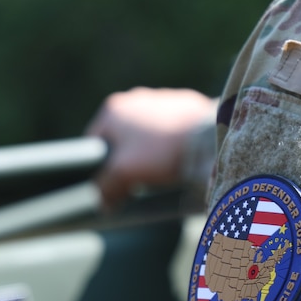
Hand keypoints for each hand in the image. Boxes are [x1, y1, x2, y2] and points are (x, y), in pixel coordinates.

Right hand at [85, 87, 214, 209]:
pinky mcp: (184, 103)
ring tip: (159, 170)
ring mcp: (159, 98)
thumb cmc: (159, 153)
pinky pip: (167, 127)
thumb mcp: (123, 173)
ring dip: (147, 152)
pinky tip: (176, 157)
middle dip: (125, 161)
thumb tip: (100, 202)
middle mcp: (133, 98)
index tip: (111, 185)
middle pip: (120, 139)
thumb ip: (105, 187)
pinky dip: (168, 142)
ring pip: (144, 133)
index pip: (93, 144)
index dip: (99, 168)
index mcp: (112, 110)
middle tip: (136, 181)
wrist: (207, 139)